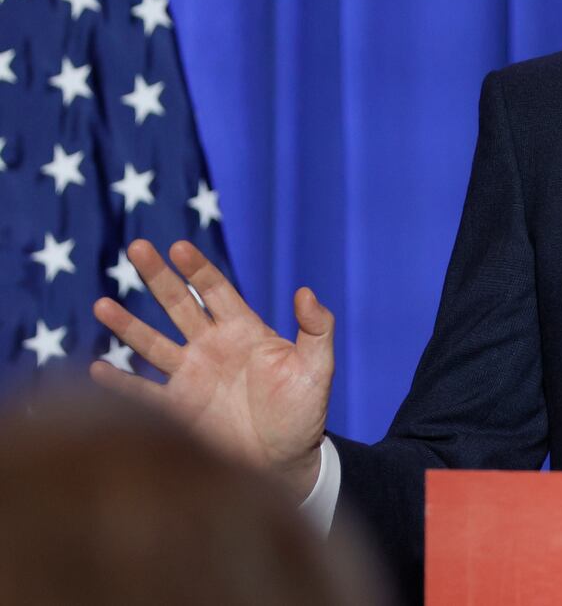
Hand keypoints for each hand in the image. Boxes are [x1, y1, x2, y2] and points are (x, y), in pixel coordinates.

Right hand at [90, 239, 333, 498]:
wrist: (285, 462)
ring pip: (152, 343)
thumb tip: (306, 292)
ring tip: (102, 305)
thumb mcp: (317, 367)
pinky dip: (119, 383)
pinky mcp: (178, 409)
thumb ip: (316, 328)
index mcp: (244, 331)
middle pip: (179, 304)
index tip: (178, 247)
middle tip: (136, 247)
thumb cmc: (304, 413)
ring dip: (127, 325)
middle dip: (158, 277)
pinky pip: (142, 393)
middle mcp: (212, 348)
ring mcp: (191, 377)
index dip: (198, 268)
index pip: (216, 290)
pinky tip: (96, 369)